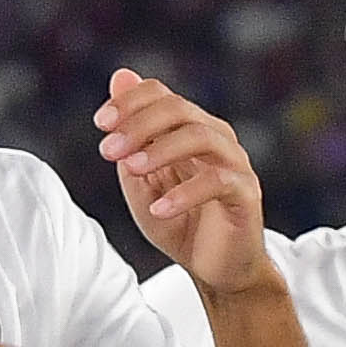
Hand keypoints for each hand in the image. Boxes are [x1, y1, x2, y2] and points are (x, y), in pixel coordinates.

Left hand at [94, 69, 270, 299]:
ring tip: (132, 169)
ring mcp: (234, 163)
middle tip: (108, 149)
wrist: (215, 270)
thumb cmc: (180, 224)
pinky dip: (184, 193)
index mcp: (189, 129)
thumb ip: (131, 136)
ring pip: (201, 136)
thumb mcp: (142, 180)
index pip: (162, 95)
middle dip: (139, 124)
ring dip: (160, 149)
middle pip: (179, 109)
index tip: (100, 124)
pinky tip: (159, 208)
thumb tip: (120, 76)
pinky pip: (217, 182)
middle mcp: (215, 138)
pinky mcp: (245, 194)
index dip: (130, 102)